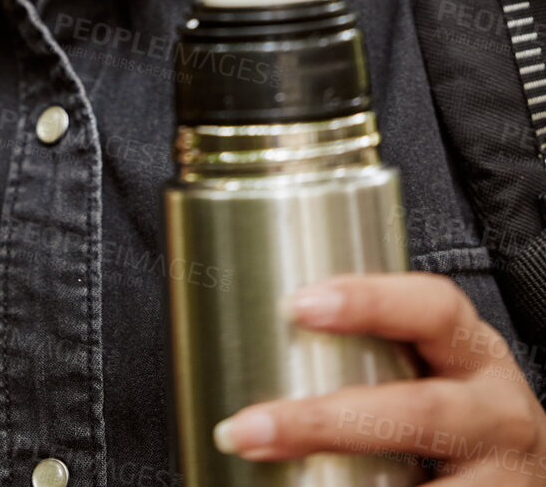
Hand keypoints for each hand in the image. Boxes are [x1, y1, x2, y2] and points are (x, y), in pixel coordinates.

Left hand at [213, 272, 545, 479]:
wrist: (524, 475)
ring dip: (338, 482)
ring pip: (427, 486)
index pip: (433, 308)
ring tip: (267, 463)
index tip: (298, 305)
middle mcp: (496, 411)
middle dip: (327, 423)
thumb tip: (258, 332)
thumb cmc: (456, 407)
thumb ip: (371, 346)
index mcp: (473, 353)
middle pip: (418, 413)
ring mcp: (500, 474)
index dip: (369, 301)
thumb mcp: (433, 363)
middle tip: (250, 429)